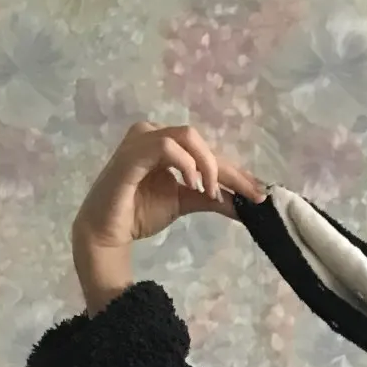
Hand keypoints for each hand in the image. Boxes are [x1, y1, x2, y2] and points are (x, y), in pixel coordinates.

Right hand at [71, 122, 264, 313]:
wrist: (107, 231)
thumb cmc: (140, 213)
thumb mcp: (184, 203)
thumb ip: (212, 199)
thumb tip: (244, 203)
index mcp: (167, 144)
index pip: (207, 153)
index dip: (236, 172)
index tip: (259, 192)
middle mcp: (154, 135)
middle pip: (201, 141)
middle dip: (228, 169)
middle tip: (245, 195)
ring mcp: (141, 141)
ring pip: (186, 137)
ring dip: (207, 165)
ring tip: (211, 192)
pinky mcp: (132, 154)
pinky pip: (166, 147)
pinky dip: (186, 165)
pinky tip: (193, 185)